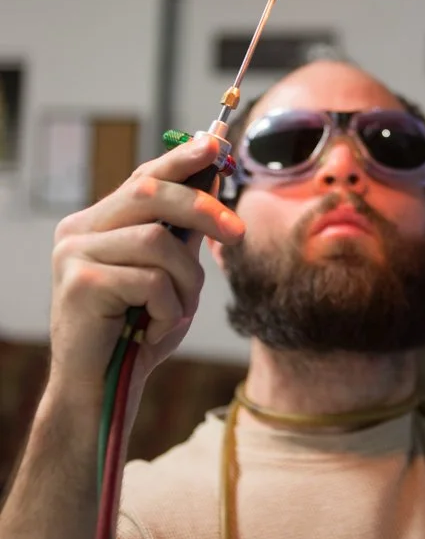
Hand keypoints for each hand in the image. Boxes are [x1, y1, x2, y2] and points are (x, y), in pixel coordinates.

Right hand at [49, 135, 245, 397]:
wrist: (100, 394)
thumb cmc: (136, 334)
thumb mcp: (169, 277)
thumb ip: (182, 235)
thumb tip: (212, 185)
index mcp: (95, 224)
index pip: (142, 176)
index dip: (180, 158)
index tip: (215, 144)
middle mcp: (77, 231)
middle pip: (151, 192)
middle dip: (203, 208)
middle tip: (238, 233)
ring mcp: (73, 254)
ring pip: (157, 240)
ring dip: (184, 280)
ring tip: (175, 312)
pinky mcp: (79, 282)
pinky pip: (149, 279)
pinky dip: (167, 307)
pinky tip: (151, 330)